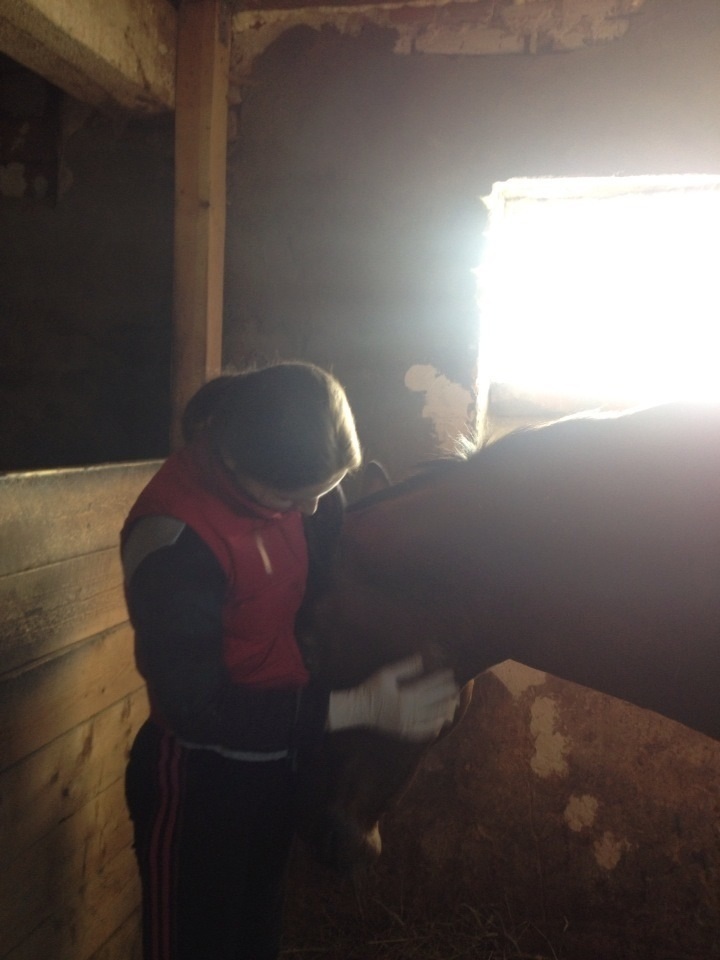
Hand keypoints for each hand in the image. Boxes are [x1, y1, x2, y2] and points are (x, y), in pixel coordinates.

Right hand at [328, 654, 459, 740]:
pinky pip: (422, 732)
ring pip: (431, 717)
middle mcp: (408, 712)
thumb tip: (421, 660)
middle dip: (446, 694)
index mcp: (404, 696)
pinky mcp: (403, 732)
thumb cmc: (371, 689)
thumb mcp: (386, 674)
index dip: (440, 680)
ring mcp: (406, 724)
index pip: (428, 687)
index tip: (450, 674)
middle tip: (457, 687)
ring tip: (454, 702)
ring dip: (444, 709)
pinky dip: (433, 727)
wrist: (358, 709)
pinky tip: (441, 722)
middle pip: (433, 702)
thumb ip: (404, 668)